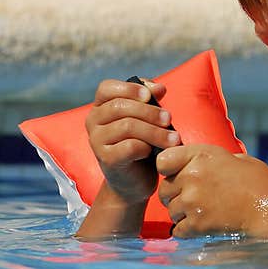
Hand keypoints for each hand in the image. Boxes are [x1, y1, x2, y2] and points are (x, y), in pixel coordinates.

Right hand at [85, 78, 181, 204]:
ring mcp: (96, 141)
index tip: (150, 96)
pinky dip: (147, 147)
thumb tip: (159, 87)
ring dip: (155, 131)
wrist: (135, 181)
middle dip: (150, 112)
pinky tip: (156, 151)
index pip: (106, 88)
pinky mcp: (106, 159)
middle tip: (169, 119)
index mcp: (101, 107)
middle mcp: (93, 122)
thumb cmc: (142, 145)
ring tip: (174, 138)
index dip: (129, 88)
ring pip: (127, 126)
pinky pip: (130, 146)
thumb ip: (150, 101)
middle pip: (120, 107)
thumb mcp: (147, 120)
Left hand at [156, 144, 267, 237]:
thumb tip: (195, 162)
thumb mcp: (237, 158)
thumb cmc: (260, 182)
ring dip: (182, 214)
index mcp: (201, 156)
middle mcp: (192, 177)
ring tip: (202, 213)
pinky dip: (187, 230)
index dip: (167, 168)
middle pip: (164, 189)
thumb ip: (211, 159)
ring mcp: (192, 202)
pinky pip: (178, 230)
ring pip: (171, 211)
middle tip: (193, 198)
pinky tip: (202, 226)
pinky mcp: (196, 224)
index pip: (163, 161)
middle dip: (175, 194)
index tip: (176, 174)